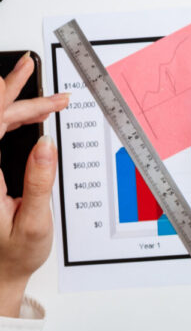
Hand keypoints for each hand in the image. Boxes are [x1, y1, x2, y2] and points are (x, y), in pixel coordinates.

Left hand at [0, 54, 66, 317]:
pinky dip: (15, 119)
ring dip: (18, 105)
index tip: (19, 81)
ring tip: (42, 90)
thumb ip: (38, 182)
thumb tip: (45, 144)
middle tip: (39, 75)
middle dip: (20, 97)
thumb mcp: (33, 223)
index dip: (4, 102)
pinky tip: (30, 113)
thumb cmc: (14, 254)